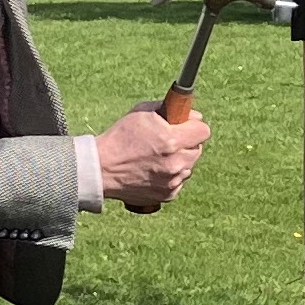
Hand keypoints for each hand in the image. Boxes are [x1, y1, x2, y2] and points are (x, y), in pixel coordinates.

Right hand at [94, 102, 211, 210]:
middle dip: (186, 142)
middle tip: (169, 140)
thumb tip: (189, 113)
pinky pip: (179, 181)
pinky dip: (171, 175)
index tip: (185, 125)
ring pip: (189, 166)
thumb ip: (169, 110)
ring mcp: (172, 181)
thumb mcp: (142, 112)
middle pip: (197, 149)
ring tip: (157, 157)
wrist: (101, 169)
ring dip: (179, 160)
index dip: (194, 125)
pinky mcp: (168, 195)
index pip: (203, 131)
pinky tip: (153, 170)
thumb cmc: (120, 138)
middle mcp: (176, 162)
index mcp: (171, 140)